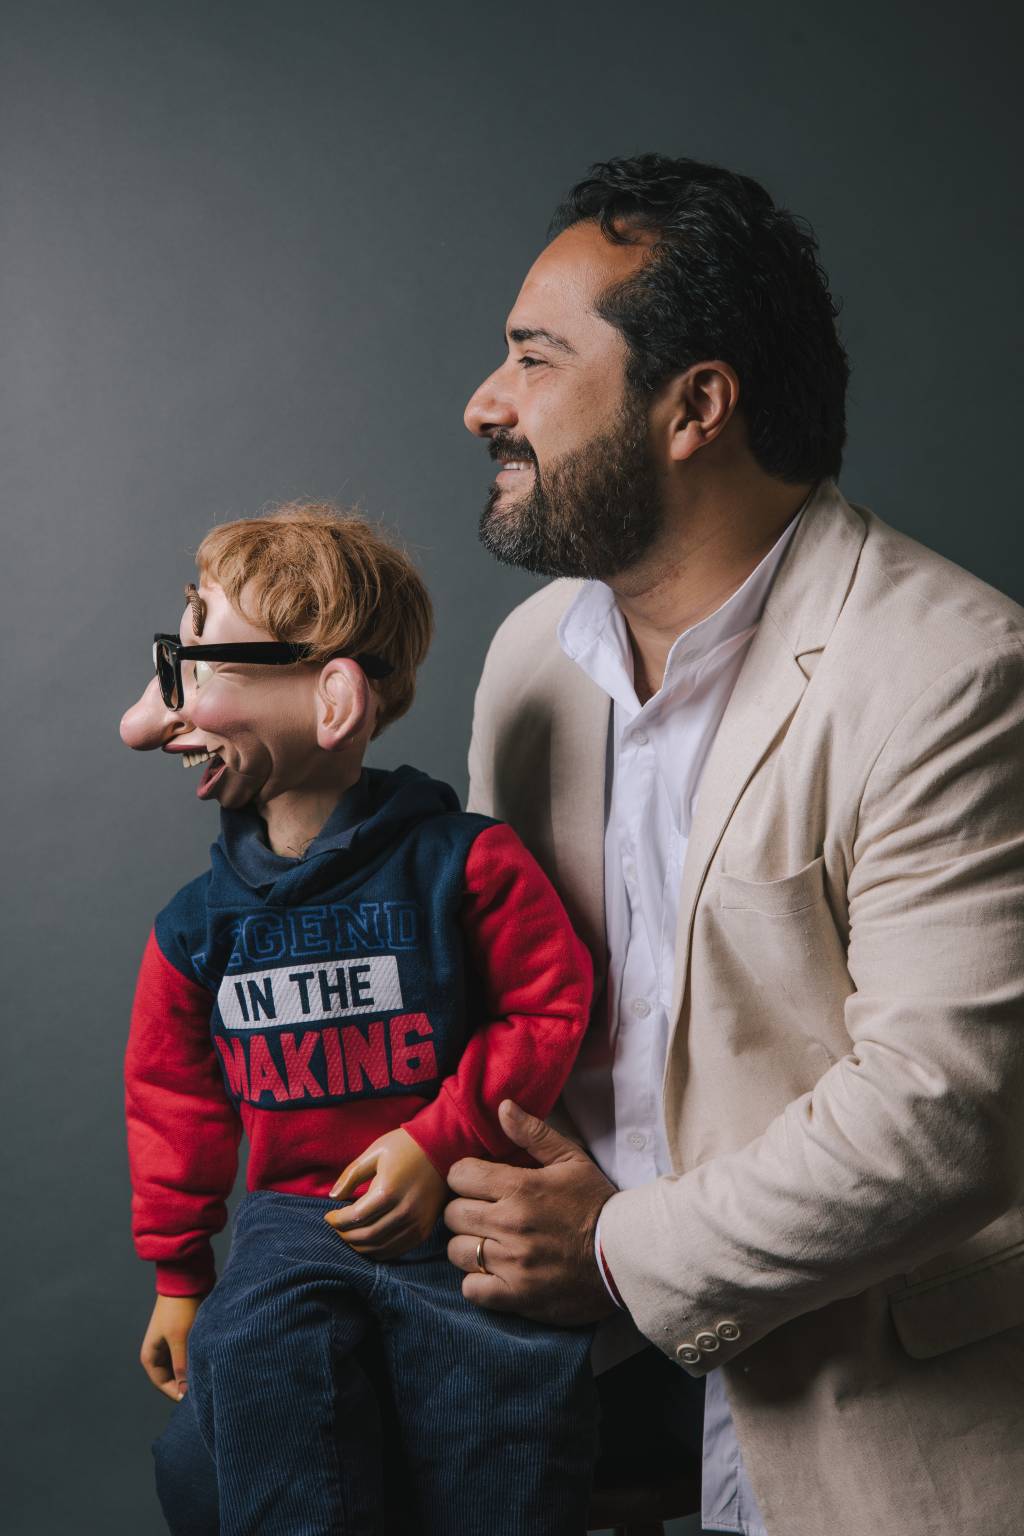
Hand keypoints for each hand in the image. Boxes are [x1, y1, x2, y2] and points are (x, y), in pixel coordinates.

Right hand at [140, 1293, 202, 1401]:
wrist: (186, 1278)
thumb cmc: (179, 1307)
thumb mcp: (180, 1339)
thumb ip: (181, 1366)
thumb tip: (185, 1393)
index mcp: (150, 1356)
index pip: (164, 1385)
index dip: (179, 1393)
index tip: (197, 1400)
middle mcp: (159, 1352)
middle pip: (173, 1377)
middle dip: (187, 1383)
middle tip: (206, 1389)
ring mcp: (171, 1344)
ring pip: (183, 1366)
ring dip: (194, 1369)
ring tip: (210, 1374)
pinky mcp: (184, 1336)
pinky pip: (190, 1354)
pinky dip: (198, 1358)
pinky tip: (212, 1360)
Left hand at [325, 1128, 445, 1259]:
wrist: (444, 1147)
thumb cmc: (406, 1146)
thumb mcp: (375, 1152)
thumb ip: (351, 1174)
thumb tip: (333, 1196)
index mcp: (388, 1191)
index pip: (354, 1217)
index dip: (336, 1220)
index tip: (328, 1215)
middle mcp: (403, 1211)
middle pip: (365, 1236)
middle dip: (344, 1235)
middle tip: (336, 1227)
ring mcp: (416, 1224)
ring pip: (380, 1248)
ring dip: (359, 1246)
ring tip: (350, 1234)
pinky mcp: (424, 1230)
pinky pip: (397, 1250)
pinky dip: (378, 1251)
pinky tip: (369, 1241)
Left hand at [445, 1099, 618, 1325]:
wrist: (625, 1256)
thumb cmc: (596, 1203)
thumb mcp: (571, 1160)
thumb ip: (534, 1133)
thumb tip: (502, 1107)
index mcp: (521, 1188)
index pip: (459, 1175)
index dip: (465, 1176)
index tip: (478, 1182)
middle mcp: (511, 1224)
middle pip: (453, 1213)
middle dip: (464, 1209)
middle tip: (483, 1212)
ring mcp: (512, 1263)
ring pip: (457, 1251)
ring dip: (468, 1245)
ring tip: (489, 1242)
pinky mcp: (517, 1295)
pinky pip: (471, 1289)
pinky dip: (477, 1281)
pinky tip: (494, 1271)